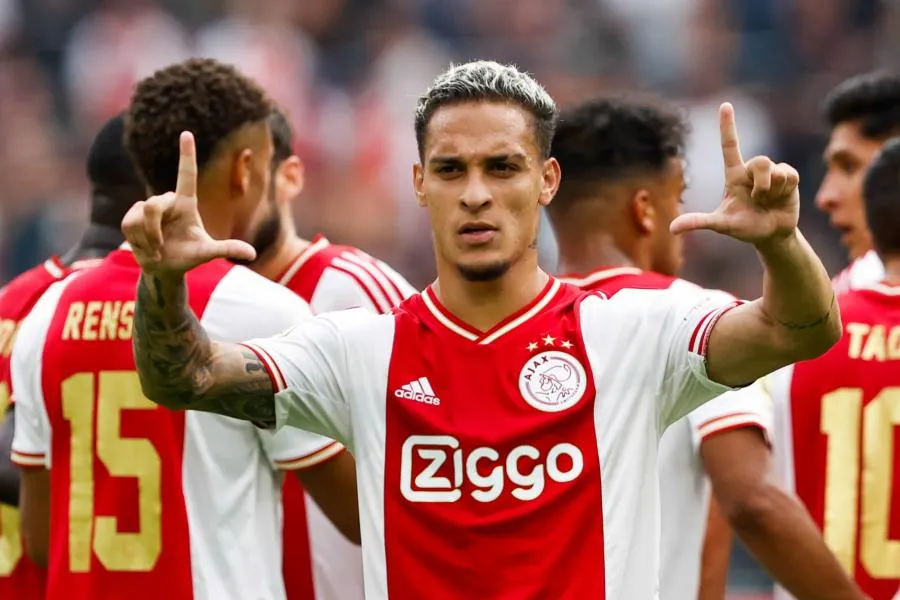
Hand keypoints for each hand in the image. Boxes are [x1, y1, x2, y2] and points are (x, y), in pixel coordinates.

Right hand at [121, 131, 255, 277]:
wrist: (164, 269)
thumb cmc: (188, 257)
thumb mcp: (207, 253)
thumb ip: (227, 249)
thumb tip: (253, 254)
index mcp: (187, 204)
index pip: (187, 174)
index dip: (187, 154)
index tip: (187, 133)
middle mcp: (168, 201)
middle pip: (153, 204)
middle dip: (153, 229)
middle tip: (160, 248)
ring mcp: (148, 207)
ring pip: (141, 215)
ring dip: (147, 238)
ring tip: (156, 249)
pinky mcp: (132, 216)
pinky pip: (130, 223)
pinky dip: (137, 240)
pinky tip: (144, 247)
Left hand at [670, 103, 799, 246]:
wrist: (771, 235)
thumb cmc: (745, 227)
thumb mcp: (722, 224)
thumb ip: (699, 222)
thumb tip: (672, 228)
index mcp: (734, 175)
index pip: (730, 145)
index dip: (728, 126)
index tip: (725, 105)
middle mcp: (751, 170)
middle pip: (760, 160)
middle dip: (761, 184)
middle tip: (758, 200)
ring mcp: (772, 172)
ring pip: (775, 170)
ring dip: (772, 191)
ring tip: (768, 201)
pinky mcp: (789, 176)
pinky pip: (789, 175)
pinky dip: (784, 190)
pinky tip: (782, 198)